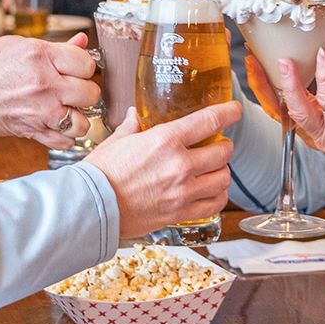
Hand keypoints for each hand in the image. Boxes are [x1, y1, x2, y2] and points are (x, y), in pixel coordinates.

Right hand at [0, 33, 100, 146]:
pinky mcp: (33, 131)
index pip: (87, 63)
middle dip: (84, 92)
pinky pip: (65, 141)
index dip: (83, 67)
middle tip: (72, 90)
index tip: (75, 69)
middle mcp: (44, 83)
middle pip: (90, 93)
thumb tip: (81, 41)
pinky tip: (56, 125)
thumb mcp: (17, 46)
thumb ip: (54, 47)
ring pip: (83, 122)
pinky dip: (64, 136)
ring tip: (66, 110)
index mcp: (40, 55)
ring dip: (77, 117)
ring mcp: (40, 110)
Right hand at [84, 101, 240, 238]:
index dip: (228, 113)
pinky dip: (218, 195)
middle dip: (224, 145)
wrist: (91, 208)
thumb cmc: (100, 173)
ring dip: (222, 170)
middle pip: (223, 151)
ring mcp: (183, 191)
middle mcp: (180, 165)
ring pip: (224, 177)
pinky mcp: (181, 212)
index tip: (234, 111)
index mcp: (165, 141)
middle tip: (218, 144)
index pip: (209, 121)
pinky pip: (215, 203)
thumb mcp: (117, 141)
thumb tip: (135, 114)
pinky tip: (211, 190)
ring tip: (214, 169)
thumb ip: (132, 125)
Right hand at [265, 46, 324, 170]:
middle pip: (278, 109)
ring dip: (289, 83)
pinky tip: (323, 57)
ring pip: (297, 109)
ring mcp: (324, 134)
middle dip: (263, 84)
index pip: (278, 102)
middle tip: (255, 58)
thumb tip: (324, 40)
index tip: (254, 58)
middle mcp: (312, 131)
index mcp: (310, 120)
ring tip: (285, 60)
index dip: (263, 82)